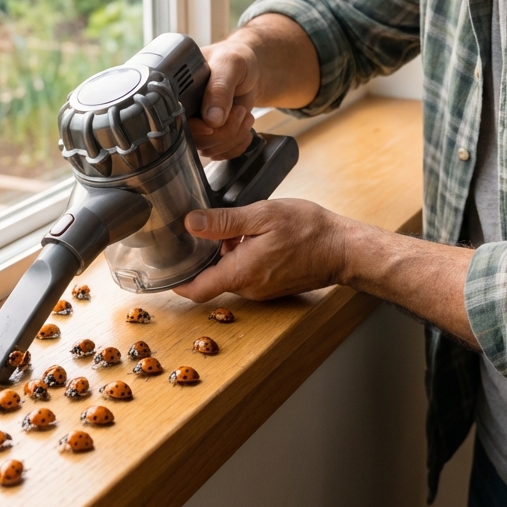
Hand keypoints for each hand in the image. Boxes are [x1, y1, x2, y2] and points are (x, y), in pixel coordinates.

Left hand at [173, 198, 348, 302]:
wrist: (344, 249)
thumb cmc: (309, 230)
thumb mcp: (262, 215)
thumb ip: (225, 221)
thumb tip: (191, 223)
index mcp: (241, 273)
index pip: (196, 289)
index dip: (176, 282)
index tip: (162, 271)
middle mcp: (249, 288)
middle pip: (212, 276)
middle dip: (209, 253)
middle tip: (216, 225)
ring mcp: (262, 290)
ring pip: (231, 272)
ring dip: (230, 252)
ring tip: (246, 226)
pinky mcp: (273, 286)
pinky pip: (248, 273)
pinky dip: (245, 256)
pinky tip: (260, 236)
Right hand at [188, 38, 259, 159]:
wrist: (251, 67)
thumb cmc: (235, 58)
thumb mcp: (229, 64)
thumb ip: (219, 88)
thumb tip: (212, 119)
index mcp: (178, 92)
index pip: (178, 122)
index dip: (197, 129)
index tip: (214, 125)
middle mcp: (185, 111)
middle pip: (196, 141)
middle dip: (224, 132)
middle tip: (239, 111)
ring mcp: (198, 125)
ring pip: (211, 150)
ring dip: (234, 136)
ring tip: (244, 113)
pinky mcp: (212, 134)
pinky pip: (223, 153)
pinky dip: (239, 144)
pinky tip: (245, 127)